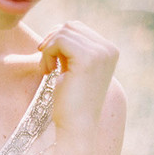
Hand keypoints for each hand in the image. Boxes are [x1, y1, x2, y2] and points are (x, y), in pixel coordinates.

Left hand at [38, 21, 118, 135]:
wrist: (77, 128)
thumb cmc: (71, 106)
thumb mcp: (73, 72)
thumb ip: (71, 52)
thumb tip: (56, 31)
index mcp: (108, 51)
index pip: (78, 29)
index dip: (58, 42)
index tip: (49, 64)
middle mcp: (108, 49)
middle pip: (71, 26)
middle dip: (52, 43)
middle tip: (45, 68)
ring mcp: (100, 52)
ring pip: (63, 32)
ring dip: (48, 50)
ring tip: (46, 71)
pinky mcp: (87, 58)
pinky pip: (59, 40)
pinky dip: (48, 53)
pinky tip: (47, 72)